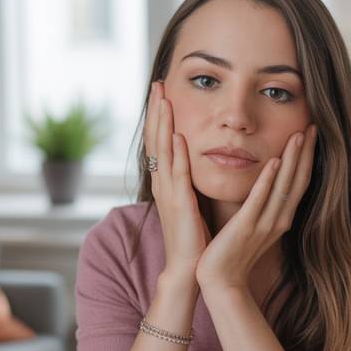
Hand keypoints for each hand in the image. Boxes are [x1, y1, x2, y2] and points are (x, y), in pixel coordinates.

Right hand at [144, 80, 210, 279]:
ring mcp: (169, 193)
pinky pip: (178, 175)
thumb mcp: (190, 200)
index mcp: (166, 182)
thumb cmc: (193, 236)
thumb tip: (195, 157)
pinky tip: (180, 135)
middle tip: (157, 83)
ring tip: (164, 99)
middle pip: (155, 139)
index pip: (160, 141)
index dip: (159, 116)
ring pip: (163, 151)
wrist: (188, 267)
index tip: (161, 91)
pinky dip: (178, 154)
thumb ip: (189, 178)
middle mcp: (162, 183)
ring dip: (163, 124)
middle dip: (156, 110)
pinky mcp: (180, 205)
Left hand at [195, 123, 316, 292]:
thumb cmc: (233, 253)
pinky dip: (268, 181)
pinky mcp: (246, 228)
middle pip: (298, 181)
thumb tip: (264, 185)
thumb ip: (261, 206)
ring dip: (292, 160)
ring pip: (284, 187)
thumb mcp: (253, 225)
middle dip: (305, 154)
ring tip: (299, 135)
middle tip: (312, 127)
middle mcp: (278, 220)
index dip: (306, 159)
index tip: (310, 134)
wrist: (221, 281)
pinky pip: (260, 201)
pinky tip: (276, 162)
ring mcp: (264, 224)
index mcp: (280, 219)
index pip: (299, 183)